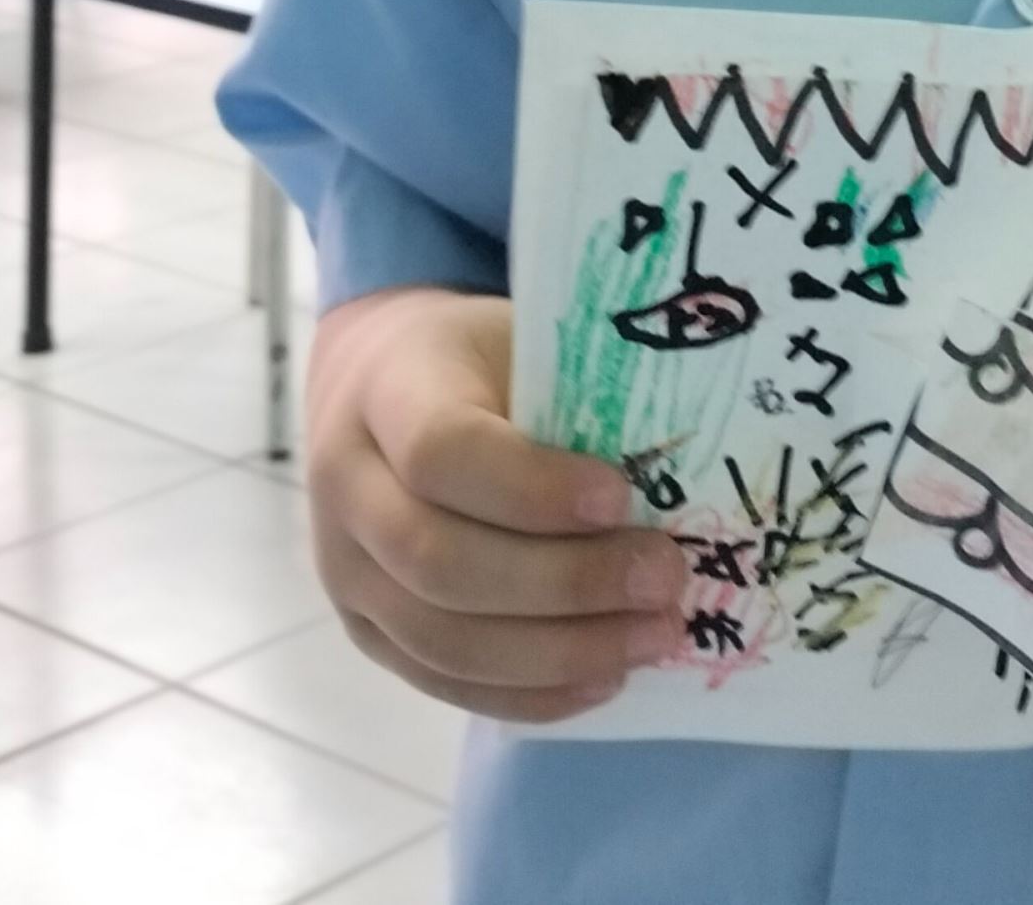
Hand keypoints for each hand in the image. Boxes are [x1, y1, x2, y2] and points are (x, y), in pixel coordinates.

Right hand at [306, 287, 688, 722]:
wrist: (381, 383)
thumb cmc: (479, 356)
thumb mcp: (520, 338)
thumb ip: (578, 392)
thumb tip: (686, 462)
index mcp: (385, 393)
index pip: (442, 452)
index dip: (532, 487)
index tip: (621, 495)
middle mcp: (347, 489)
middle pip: (441, 561)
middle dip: (566, 582)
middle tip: (666, 577)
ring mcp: (346, 573)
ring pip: (442, 639)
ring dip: (560, 651)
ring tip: (656, 635)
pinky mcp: (368, 633)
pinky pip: (443, 682)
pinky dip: (529, 693)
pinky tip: (605, 679)